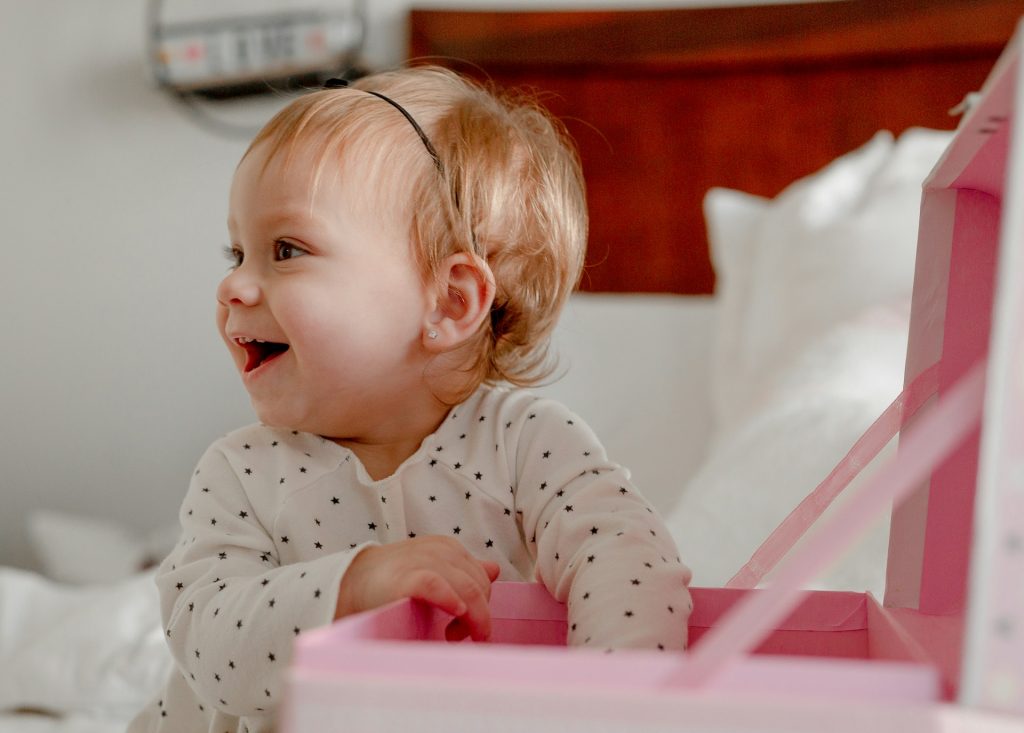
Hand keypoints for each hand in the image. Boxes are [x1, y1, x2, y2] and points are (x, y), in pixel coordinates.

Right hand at [335, 536, 500, 640]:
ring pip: (468, 587)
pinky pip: (436, 585)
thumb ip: (464, 571)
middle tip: (460, 638)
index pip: (482, 578)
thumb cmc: (396, 580)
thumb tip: (494, 570)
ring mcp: (423, 561)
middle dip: (479, 616)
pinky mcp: (406, 577)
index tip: (471, 629)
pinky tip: (455, 613)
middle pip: (479, 586)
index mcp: (449, 548)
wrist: (353, 581)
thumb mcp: (434, 570)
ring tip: (454, 637)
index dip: (483, 605)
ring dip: (471, 618)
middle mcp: (440, 551)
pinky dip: (451, 600)